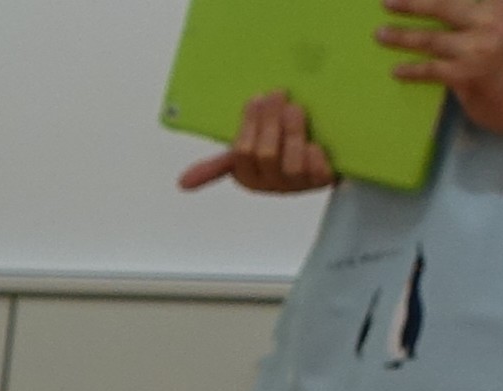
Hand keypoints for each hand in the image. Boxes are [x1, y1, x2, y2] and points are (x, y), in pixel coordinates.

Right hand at [178, 89, 339, 191]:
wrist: (320, 163)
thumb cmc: (279, 153)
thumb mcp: (248, 156)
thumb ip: (218, 165)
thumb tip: (181, 184)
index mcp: (247, 176)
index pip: (243, 152)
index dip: (250, 125)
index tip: (257, 98)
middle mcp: (270, 184)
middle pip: (265, 154)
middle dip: (271, 123)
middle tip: (278, 94)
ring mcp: (296, 185)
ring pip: (291, 163)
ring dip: (294, 134)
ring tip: (296, 109)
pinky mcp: (321, 182)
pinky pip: (317, 173)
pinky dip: (315, 157)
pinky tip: (315, 143)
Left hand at [378, 0, 502, 138]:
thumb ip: (485, 18)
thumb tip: (453, 19)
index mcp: (502, 7)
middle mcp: (489, 23)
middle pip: (442, 6)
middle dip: (412, 3)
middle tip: (387, 1)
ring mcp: (475, 49)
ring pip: (430, 39)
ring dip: (401, 36)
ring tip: (380, 34)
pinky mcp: (465, 75)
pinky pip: (430, 70)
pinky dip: (411, 70)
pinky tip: (396, 70)